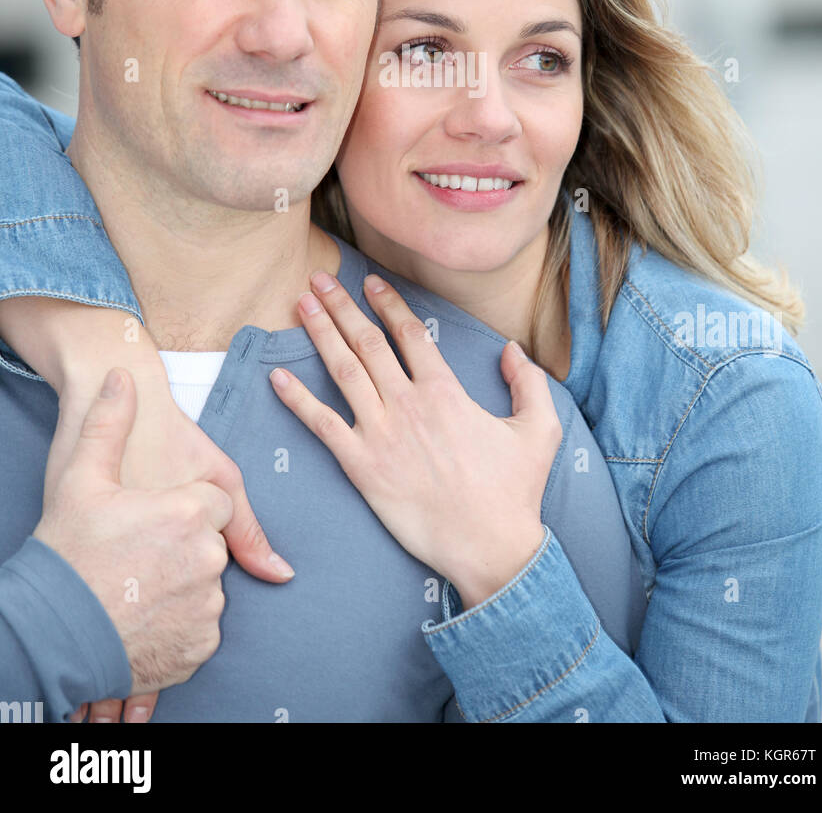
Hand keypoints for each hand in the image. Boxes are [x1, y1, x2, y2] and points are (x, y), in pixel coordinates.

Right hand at [34, 369, 232, 720]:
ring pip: (208, 585)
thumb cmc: (66, 553)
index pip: (213, 503)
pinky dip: (180, 622)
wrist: (50, 635)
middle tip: (137, 556)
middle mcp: (208, 559)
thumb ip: (110, 423)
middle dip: (183, 546)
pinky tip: (145, 614)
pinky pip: (201, 625)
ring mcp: (207, 607)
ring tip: (135, 586)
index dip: (181, 508)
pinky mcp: (200, 647)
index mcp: (190, 514)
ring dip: (183, 584)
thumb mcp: (82, 480)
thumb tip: (119, 374)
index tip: (151, 520)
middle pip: (211, 543)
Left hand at [269, 271, 562, 609]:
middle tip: (319, 278)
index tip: (369, 282)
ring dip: (320, 333)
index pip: (409, 333)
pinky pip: (322, 426)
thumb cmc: (515, 492)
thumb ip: (528, 382)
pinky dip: (298, 399)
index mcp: (446, 391)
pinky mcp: (362, 467)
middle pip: (367, 342)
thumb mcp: (539, 429)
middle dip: (341, 306)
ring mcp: (382, 434)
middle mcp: (409, 404)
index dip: (387, 303)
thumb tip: (511, 349)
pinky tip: (278, 376)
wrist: (490, 546)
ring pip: (343, 371)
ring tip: (302, 303)